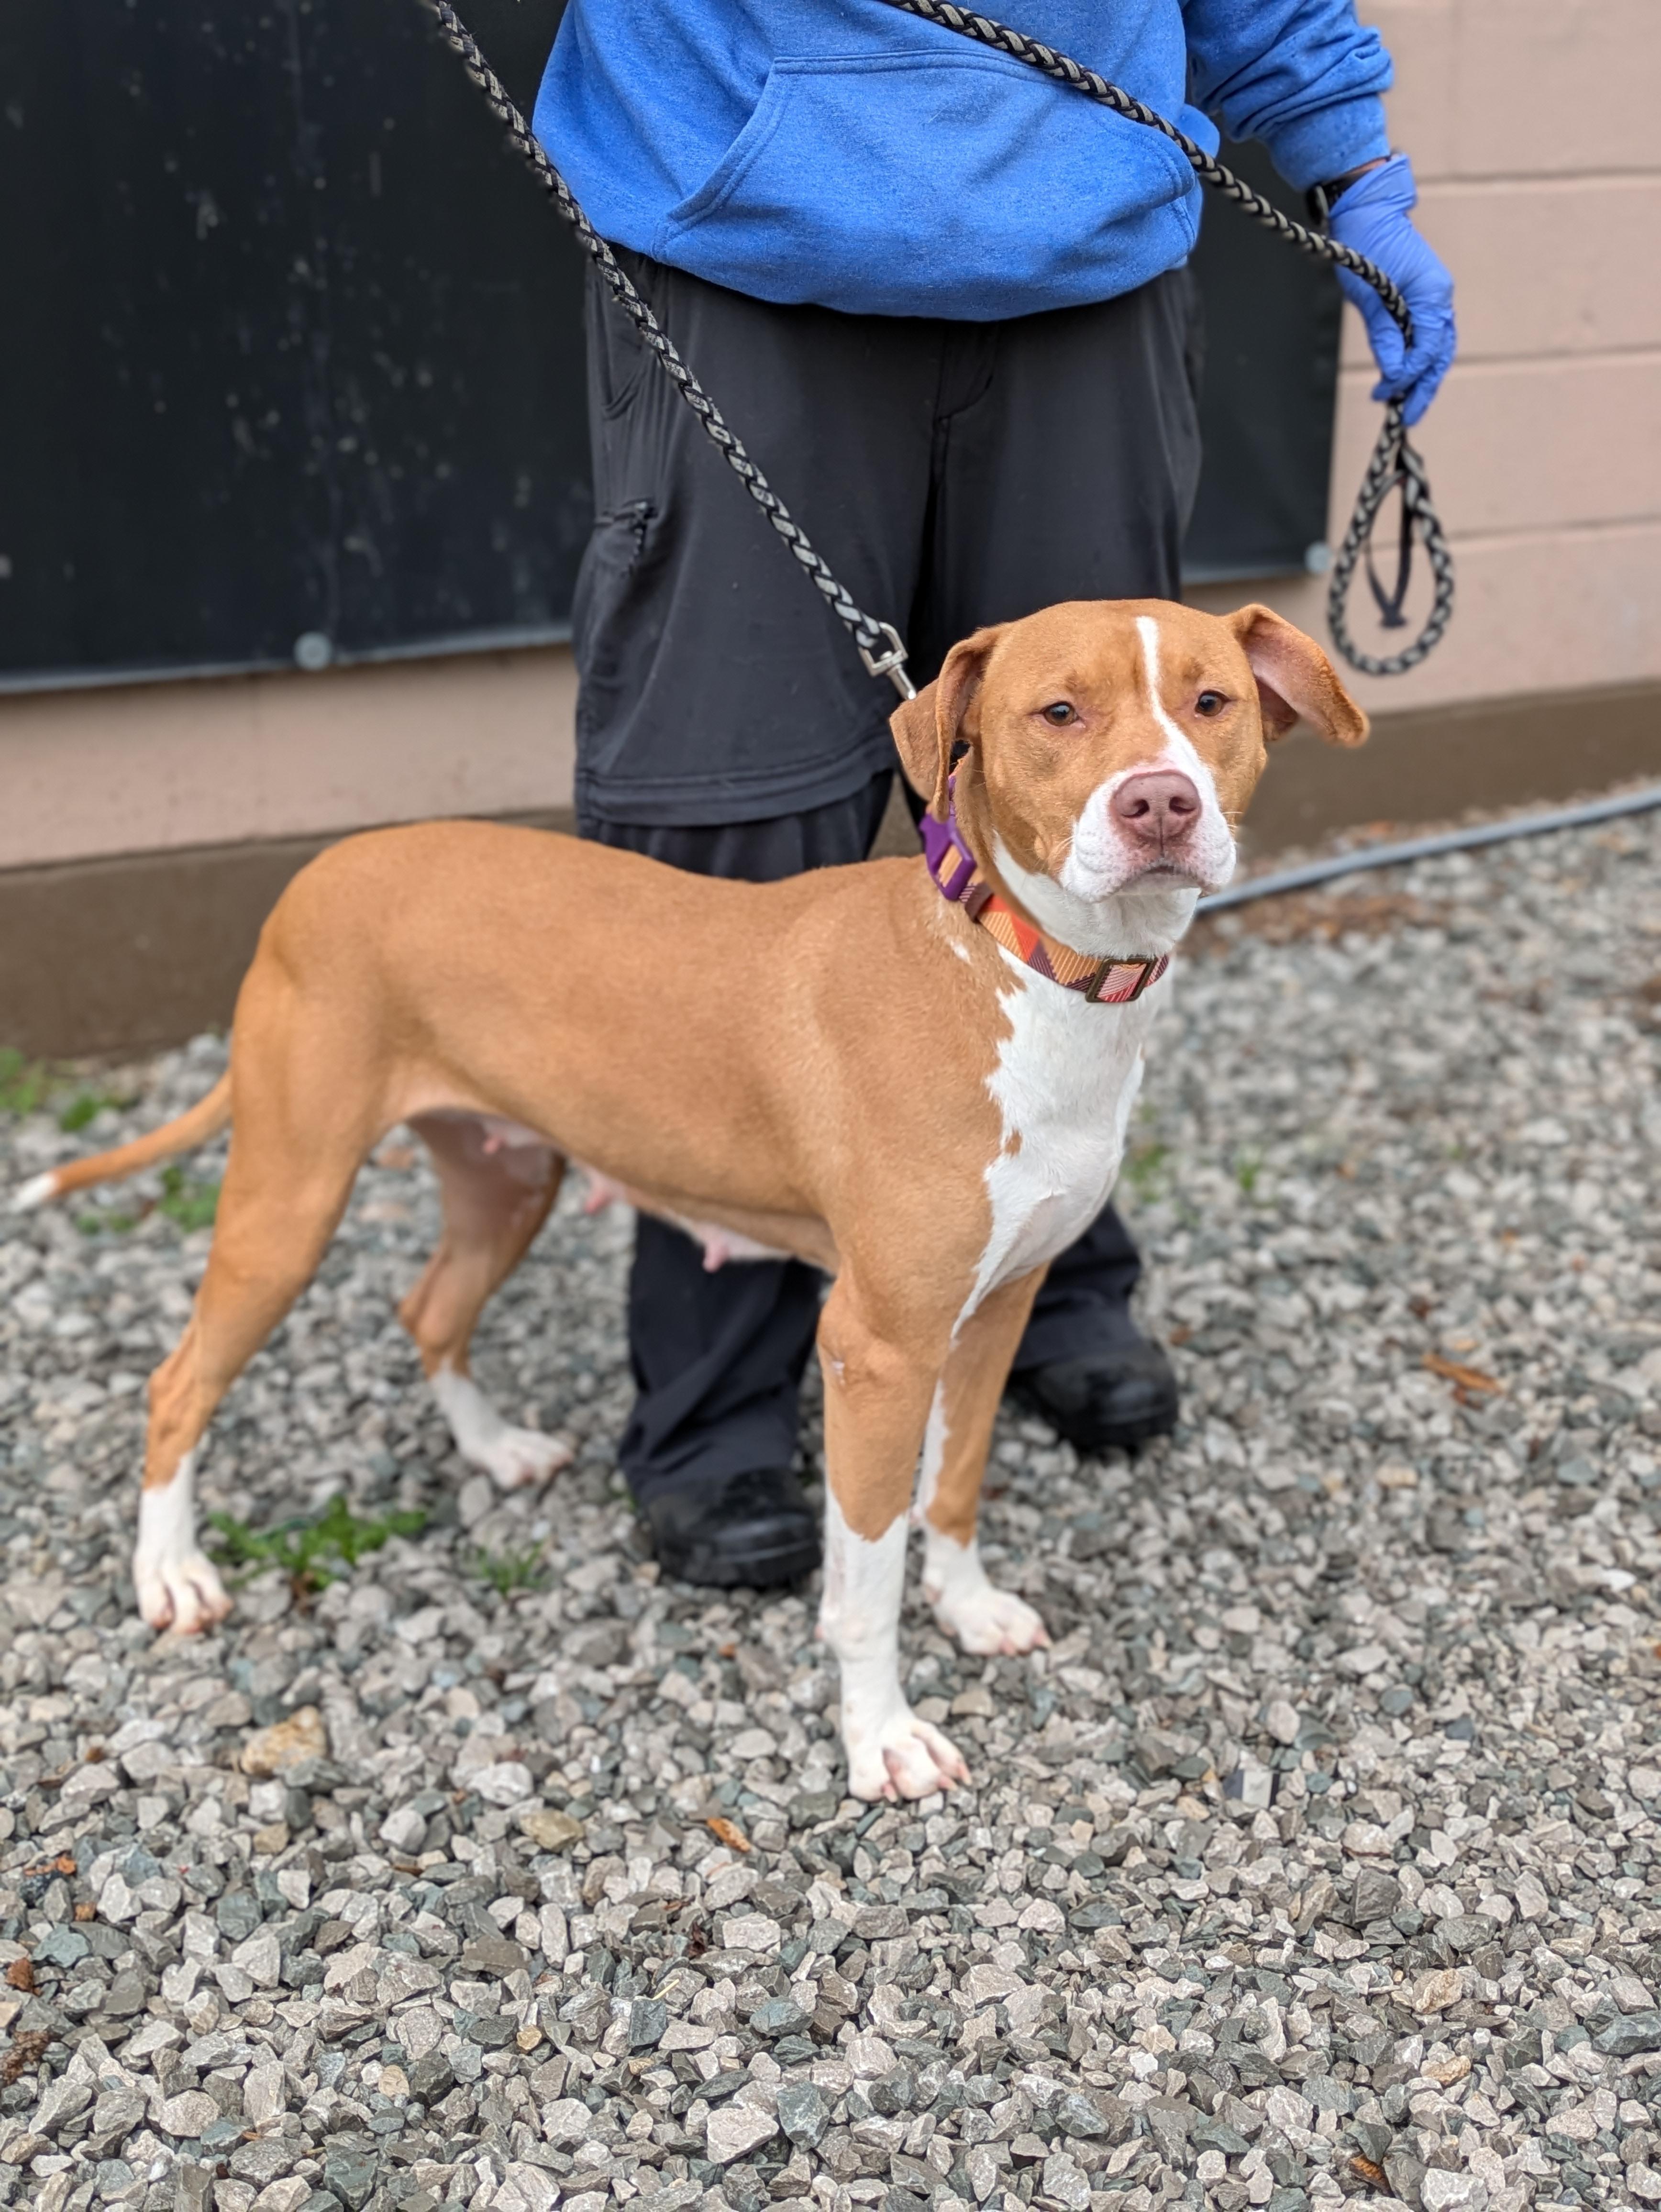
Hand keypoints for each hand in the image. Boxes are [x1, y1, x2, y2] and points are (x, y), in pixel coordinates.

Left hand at [1327, 153, 1455, 427]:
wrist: (1365, 210)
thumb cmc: (1364, 248)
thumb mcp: (1369, 298)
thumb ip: (1384, 337)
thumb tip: (1395, 375)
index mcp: (1434, 295)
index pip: (1428, 349)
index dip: (1409, 377)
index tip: (1386, 395)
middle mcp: (1441, 297)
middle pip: (1440, 353)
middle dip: (1424, 387)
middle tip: (1406, 417)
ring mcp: (1434, 296)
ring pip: (1436, 346)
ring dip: (1421, 376)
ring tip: (1404, 403)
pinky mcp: (1423, 295)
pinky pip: (1426, 334)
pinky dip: (1417, 357)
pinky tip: (1403, 375)